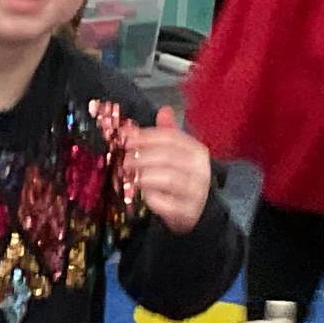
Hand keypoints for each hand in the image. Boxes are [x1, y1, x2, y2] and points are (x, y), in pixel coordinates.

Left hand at [124, 107, 213, 234]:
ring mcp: (196, 192)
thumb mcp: (178, 154)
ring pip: (168, 179)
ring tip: (128, 176)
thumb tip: (164, 110)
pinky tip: (142, 195)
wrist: (196, 211)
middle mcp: (200, 170)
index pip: (172, 137)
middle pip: (168, 157)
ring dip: (143, 176)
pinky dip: (151, 198)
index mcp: (197, 151)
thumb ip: (168, 134)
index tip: (126, 138)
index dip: (146, 136)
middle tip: (123, 160)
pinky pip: (167, 203)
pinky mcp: (188, 212)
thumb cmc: (182, 179)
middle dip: (141, 157)